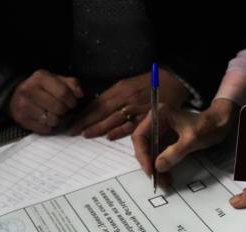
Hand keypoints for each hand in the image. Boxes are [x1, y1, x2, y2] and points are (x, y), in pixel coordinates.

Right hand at [9, 69, 82, 133]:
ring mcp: (24, 105)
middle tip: (62, 109)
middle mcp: (30, 90)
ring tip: (53, 114)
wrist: (14, 95)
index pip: (63, 93)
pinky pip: (44, 128)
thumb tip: (80, 94)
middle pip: (59, 108)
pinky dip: (48, 126)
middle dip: (64, 111)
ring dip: (57, 119)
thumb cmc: (41, 88)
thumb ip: (71, 84)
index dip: (72, 101)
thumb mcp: (55, 80)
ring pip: (52, 120)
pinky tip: (45, 119)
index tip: (71, 103)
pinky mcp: (22, 118)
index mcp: (40, 77)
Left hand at [70, 69, 189, 139]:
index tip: (72, 121)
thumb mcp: (129, 84)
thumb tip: (98, 110)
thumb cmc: (150, 83)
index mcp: (120, 88)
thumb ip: (115, 96)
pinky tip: (109, 136)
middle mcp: (125, 97)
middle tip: (72, 131)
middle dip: (85, 122)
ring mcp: (136, 107)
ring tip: (85, 135)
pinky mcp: (147, 115)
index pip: (97, 102)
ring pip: (113, 119)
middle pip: (101, 111)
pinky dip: (120, 130)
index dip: (84, 113)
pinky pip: (131, 125)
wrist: (174, 81)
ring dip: (98, 127)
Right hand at [131, 99, 237, 175]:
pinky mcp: (167, 141)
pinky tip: (167, 177)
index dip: (142, 154)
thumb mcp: (192, 139)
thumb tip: (158, 166)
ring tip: (164, 182)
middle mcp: (156, 122)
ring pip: (151, 153)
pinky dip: (162, 167)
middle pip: (143, 146)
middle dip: (148, 164)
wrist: (220, 124)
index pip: (140, 136)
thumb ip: (175, 152)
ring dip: (155, 169)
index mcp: (158, 115)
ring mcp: (161, 132)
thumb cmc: (208, 126)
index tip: (150, 169)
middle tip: (156, 179)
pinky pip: (159, 156)